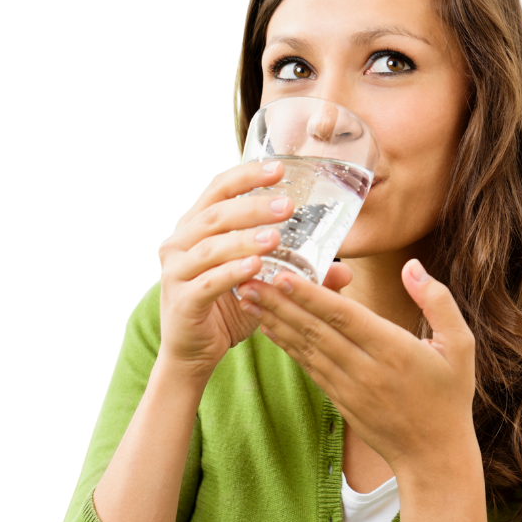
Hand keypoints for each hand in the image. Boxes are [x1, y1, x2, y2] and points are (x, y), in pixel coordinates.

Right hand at [155, 160, 354, 380]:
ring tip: (276, 238)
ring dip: (244, 239)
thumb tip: (345, 271)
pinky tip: (255, 268)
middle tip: (287, 206)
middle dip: (252, 207)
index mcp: (197, 226)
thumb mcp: (264, 285)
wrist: (193, 352)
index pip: (219, 189)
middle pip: (216, 214)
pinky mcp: (182, 300)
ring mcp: (176, 271)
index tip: (279, 168)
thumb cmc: (227, 309)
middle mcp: (181, 242)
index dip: (247, 176)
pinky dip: (232, 273)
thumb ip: (298, 273)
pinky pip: (207, 281)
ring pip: (210, 246)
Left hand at [236, 259, 477, 474]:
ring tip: (248, 298)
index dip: (311, 296)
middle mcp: (366, 369)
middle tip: (248, 279)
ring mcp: (349, 388)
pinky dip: (287, 346)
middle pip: (316, 330)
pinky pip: (309, 367)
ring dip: (275, 321)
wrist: (433, 456)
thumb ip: (437, 301)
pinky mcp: (340, 400)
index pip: (345, 316)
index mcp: (394, 350)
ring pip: (306, 348)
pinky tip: (269, 328)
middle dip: (279, 302)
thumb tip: (412, 266)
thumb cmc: (450, 396)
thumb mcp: (460, 345)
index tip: (283, 275)